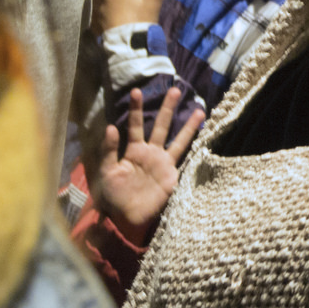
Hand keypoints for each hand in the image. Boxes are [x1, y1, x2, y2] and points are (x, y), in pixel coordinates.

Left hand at [88, 86, 202, 237]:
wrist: (126, 218)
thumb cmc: (113, 195)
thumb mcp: (106, 172)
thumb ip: (109, 151)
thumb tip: (111, 127)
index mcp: (133, 150)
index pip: (135, 125)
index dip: (136, 109)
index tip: (137, 91)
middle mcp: (150, 152)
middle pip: (161, 126)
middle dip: (167, 108)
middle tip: (174, 89)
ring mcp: (163, 163)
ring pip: (178, 140)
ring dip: (188, 126)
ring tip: (198, 109)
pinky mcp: (172, 176)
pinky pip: (184, 159)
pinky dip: (192, 149)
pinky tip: (203, 137)